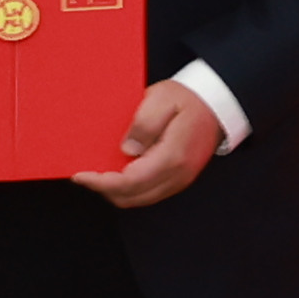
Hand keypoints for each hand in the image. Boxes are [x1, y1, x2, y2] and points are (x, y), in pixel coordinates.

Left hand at [71, 81, 223, 208]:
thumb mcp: (161, 100)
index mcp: (172, 156)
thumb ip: (143, 125)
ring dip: (117, 191)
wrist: (218, 103)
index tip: (81, 175)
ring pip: (140, 198)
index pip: (129, 182)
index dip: (101, 182)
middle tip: (87, 175)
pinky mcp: (180, 177)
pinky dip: (131, 189)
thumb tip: (127, 149)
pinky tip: (120, 174)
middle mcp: (178, 174)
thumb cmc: (189, 99)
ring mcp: (181, 178)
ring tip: (100, 175)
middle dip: (105, 189)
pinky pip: (150, 193)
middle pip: (132, 196)